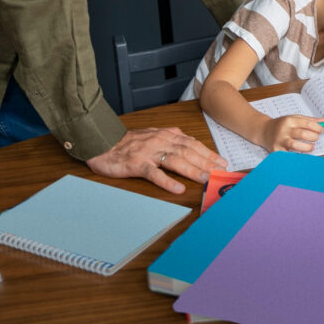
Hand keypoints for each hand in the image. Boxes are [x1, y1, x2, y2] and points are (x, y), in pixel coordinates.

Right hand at [86, 127, 226, 193]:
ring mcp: (149, 153)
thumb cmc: (129, 141)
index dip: (208, 153)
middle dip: (206, 162)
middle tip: (219, 171)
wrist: (103, 142)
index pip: (192, 144)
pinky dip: (167, 181)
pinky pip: (154, 174)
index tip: (221, 162)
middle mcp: (160, 141)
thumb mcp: (154, 135)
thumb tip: (192, 145)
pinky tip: (178, 188)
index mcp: (166, 135)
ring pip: (175, 161)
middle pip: (188, 152)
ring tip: (205, 179)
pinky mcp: (137, 164)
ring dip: (192, 170)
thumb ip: (172, 139)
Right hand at [260, 114, 323, 153]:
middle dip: (313, 137)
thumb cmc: (282, 125)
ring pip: (295, 145)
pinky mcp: (276, 150)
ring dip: (307, 148)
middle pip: (303, 134)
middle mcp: (284, 130)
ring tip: (311, 147)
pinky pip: (288, 154)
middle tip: (315, 138)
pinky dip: (296, 155)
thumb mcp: (294, 118)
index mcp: (290, 120)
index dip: (317, 128)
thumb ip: (309, 120)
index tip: (321, 131)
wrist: (264, 130)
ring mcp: (280, 140)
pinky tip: (300, 154)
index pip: (307, 123)